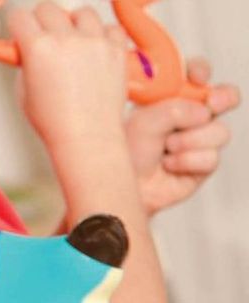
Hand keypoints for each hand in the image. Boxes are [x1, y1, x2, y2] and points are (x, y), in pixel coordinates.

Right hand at [9, 2, 128, 150]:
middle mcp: (67, 40)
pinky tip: (95, 50)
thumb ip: (24, 63)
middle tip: (43, 38)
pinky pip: (111, 28)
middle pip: (48, 8)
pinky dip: (102, 35)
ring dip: (74, 24)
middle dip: (41, 21)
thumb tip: (26, 49)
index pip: (20, 16)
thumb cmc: (55, 123)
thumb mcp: (23, 92)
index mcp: (38, 48)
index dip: (17, 27)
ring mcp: (94, 42)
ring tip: (72, 43)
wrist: (86, 138)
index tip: (20, 33)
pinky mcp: (116, 50)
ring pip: (82, 12)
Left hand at [126, 58, 239, 215]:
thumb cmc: (126, 152)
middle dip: (223, 98)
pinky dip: (188, 161)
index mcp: (172, 98)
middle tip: (212, 104)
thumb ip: (173, 109)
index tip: (196, 77)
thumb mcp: (143, 122)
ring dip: (190, 140)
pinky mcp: (204, 164)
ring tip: (166, 148)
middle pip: (225, 97)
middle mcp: (190, 116)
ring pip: (219, 131)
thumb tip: (203, 112)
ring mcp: (200, 139)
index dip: (201, 71)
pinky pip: (211, 157)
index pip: (196, 74)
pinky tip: (169, 165)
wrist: (122, 186)